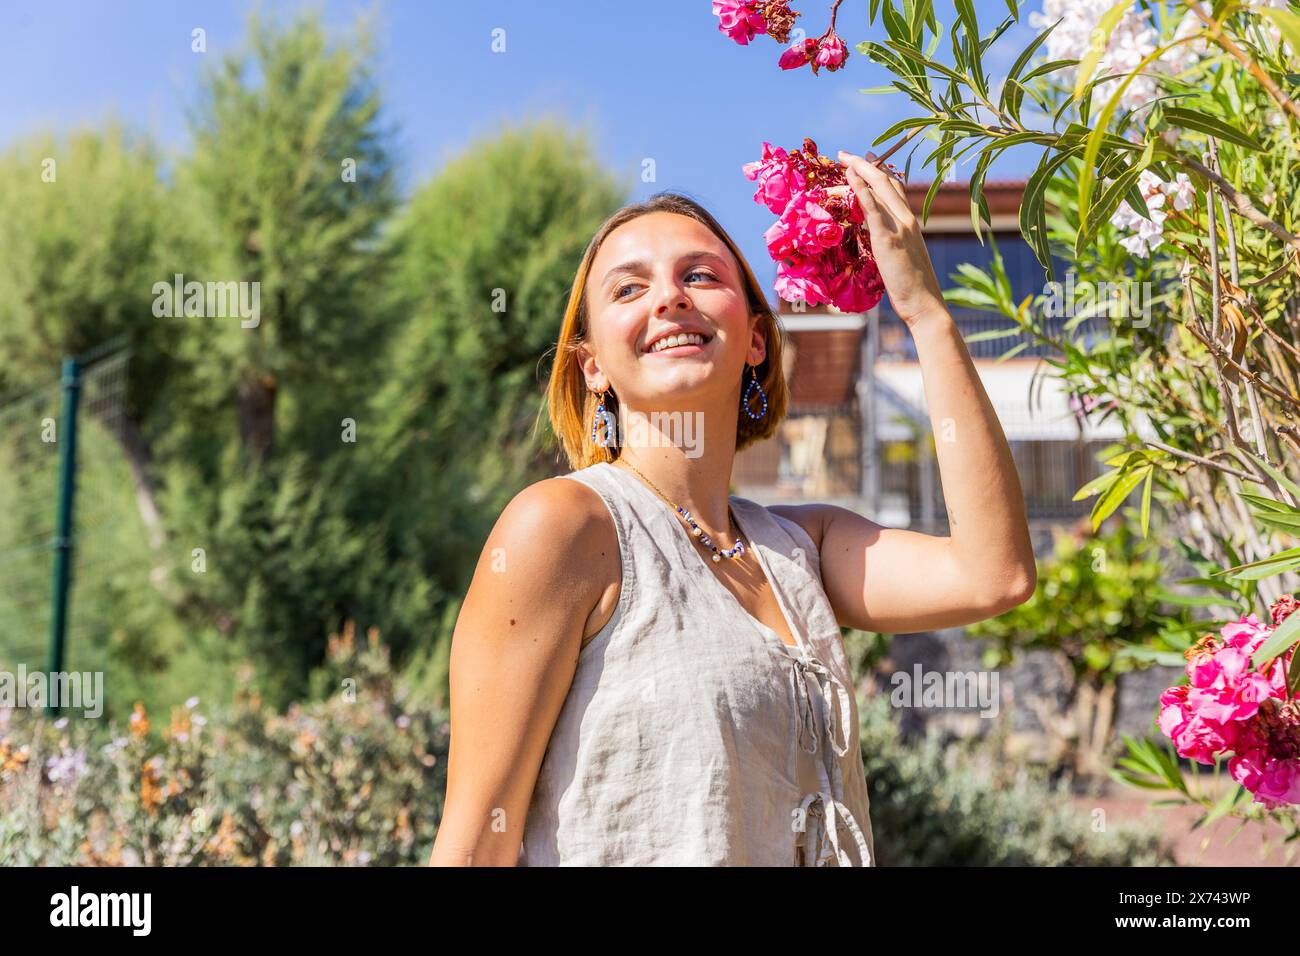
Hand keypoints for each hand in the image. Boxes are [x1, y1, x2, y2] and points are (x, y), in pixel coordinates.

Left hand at [835, 149, 946, 328]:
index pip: (896, 189)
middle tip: (846, 155)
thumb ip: (892, 244)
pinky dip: (860, 189)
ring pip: (879, 188)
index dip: (880, 172)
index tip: (866, 161)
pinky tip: (849, 178)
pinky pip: (873, 207)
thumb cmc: (913, 288)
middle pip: (886, 182)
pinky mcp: (888, 238)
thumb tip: (879, 240)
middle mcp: (908, 219)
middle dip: (865, 165)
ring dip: (859, 171)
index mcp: (911, 223)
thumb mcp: (902, 259)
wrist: (925, 303)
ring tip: (843, 160)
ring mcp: (900, 226)